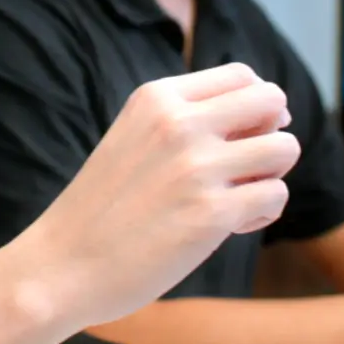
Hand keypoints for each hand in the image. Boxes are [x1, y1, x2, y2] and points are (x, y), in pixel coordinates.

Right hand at [16, 63, 299, 327]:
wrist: (59, 268)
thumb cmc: (102, 209)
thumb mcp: (135, 137)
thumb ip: (188, 120)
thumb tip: (273, 115)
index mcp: (158, 98)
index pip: (242, 76)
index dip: (257, 105)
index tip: (243, 136)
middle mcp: (179, 123)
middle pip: (272, 100)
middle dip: (271, 133)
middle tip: (245, 167)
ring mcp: (197, 167)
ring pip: (284, 148)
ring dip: (270, 176)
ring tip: (237, 199)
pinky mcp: (211, 214)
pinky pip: (275, 196)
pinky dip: (260, 214)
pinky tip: (228, 228)